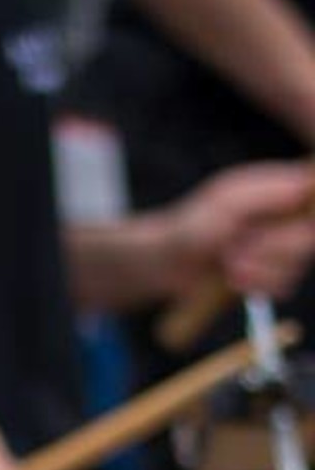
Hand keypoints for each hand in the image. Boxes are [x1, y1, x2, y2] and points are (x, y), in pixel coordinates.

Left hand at [165, 159, 314, 300]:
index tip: (295, 227)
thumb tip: (307, 184)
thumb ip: (268, 193)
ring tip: (228, 265)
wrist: (168, 266)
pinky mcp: (272, 275)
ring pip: (296, 265)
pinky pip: (284, 286)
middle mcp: (286, 217)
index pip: (313, 192)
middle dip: (273, 250)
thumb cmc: (191, 227)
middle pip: (309, 238)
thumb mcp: (227, 203)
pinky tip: (233, 280)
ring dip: (259, 271)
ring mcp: (281, 247)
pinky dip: (258, 286)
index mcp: (280, 188)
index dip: (309, 215)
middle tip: (236, 251)